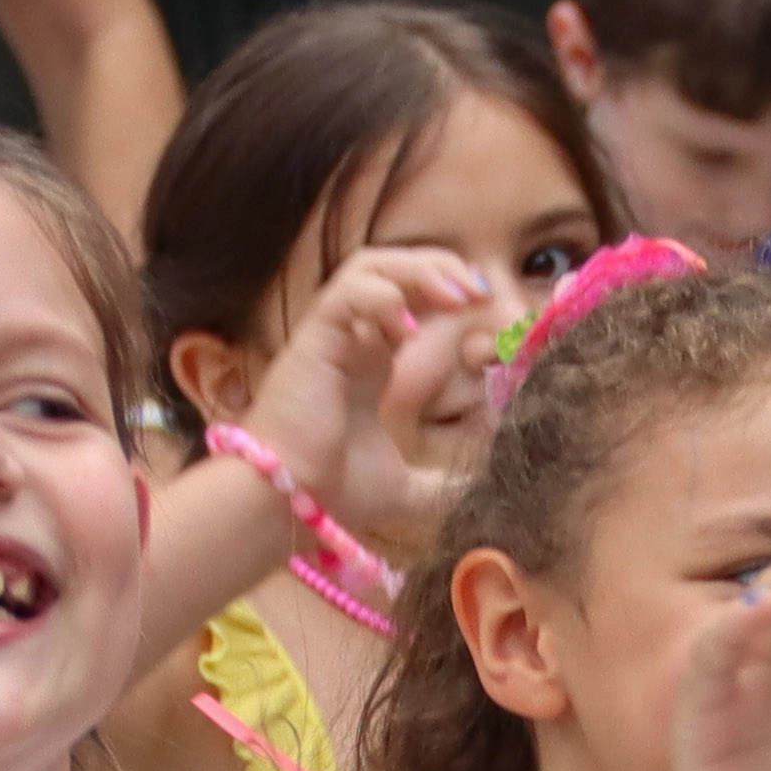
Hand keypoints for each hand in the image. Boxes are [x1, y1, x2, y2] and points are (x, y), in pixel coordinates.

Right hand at [231, 244, 494, 547]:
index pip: (410, 297)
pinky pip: (348, 293)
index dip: (448, 290)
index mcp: (371, 360)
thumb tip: (479, 485)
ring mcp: (331, 334)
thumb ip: (441, 482)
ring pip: (369, 266)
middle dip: (440, 267)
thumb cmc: (329, 493)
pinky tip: (408, 329)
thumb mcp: (405, 489)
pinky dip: (383, 297)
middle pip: (394, 268)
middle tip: (478, 292)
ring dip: (417, 270)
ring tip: (454, 295)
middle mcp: (351, 338)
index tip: (485, 306)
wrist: (285, 503)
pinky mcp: (314, 339)